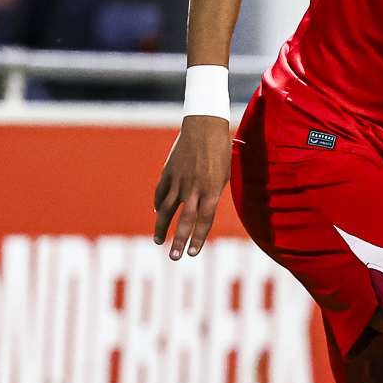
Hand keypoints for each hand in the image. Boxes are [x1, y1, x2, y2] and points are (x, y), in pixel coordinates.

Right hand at [153, 116, 231, 258]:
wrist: (205, 125)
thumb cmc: (220, 151)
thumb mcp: (223, 174)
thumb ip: (212, 194)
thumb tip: (201, 211)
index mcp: (212, 189)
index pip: (204, 220)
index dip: (199, 237)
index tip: (193, 252)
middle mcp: (194, 187)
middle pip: (185, 219)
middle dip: (179, 240)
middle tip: (174, 257)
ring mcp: (179, 180)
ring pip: (167, 209)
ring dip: (162, 227)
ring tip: (158, 241)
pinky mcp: (168, 172)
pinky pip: (161, 193)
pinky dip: (159, 205)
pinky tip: (158, 214)